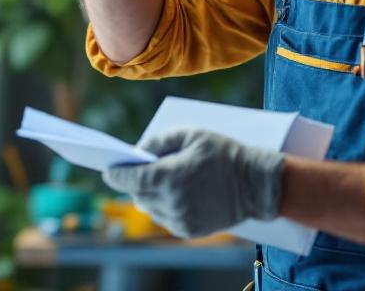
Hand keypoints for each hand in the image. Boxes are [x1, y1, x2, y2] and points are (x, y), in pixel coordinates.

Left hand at [103, 128, 283, 237]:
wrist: (256, 183)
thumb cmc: (224, 153)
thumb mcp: (191, 135)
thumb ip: (160, 141)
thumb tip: (138, 151)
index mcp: (168, 176)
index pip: (128, 179)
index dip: (115, 173)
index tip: (108, 169)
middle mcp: (170, 201)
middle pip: (137, 194)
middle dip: (134, 182)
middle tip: (135, 171)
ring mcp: (179, 219)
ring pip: (150, 208)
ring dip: (149, 195)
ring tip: (160, 181)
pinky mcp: (189, 230)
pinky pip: (165, 219)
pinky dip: (165, 207)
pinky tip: (176, 193)